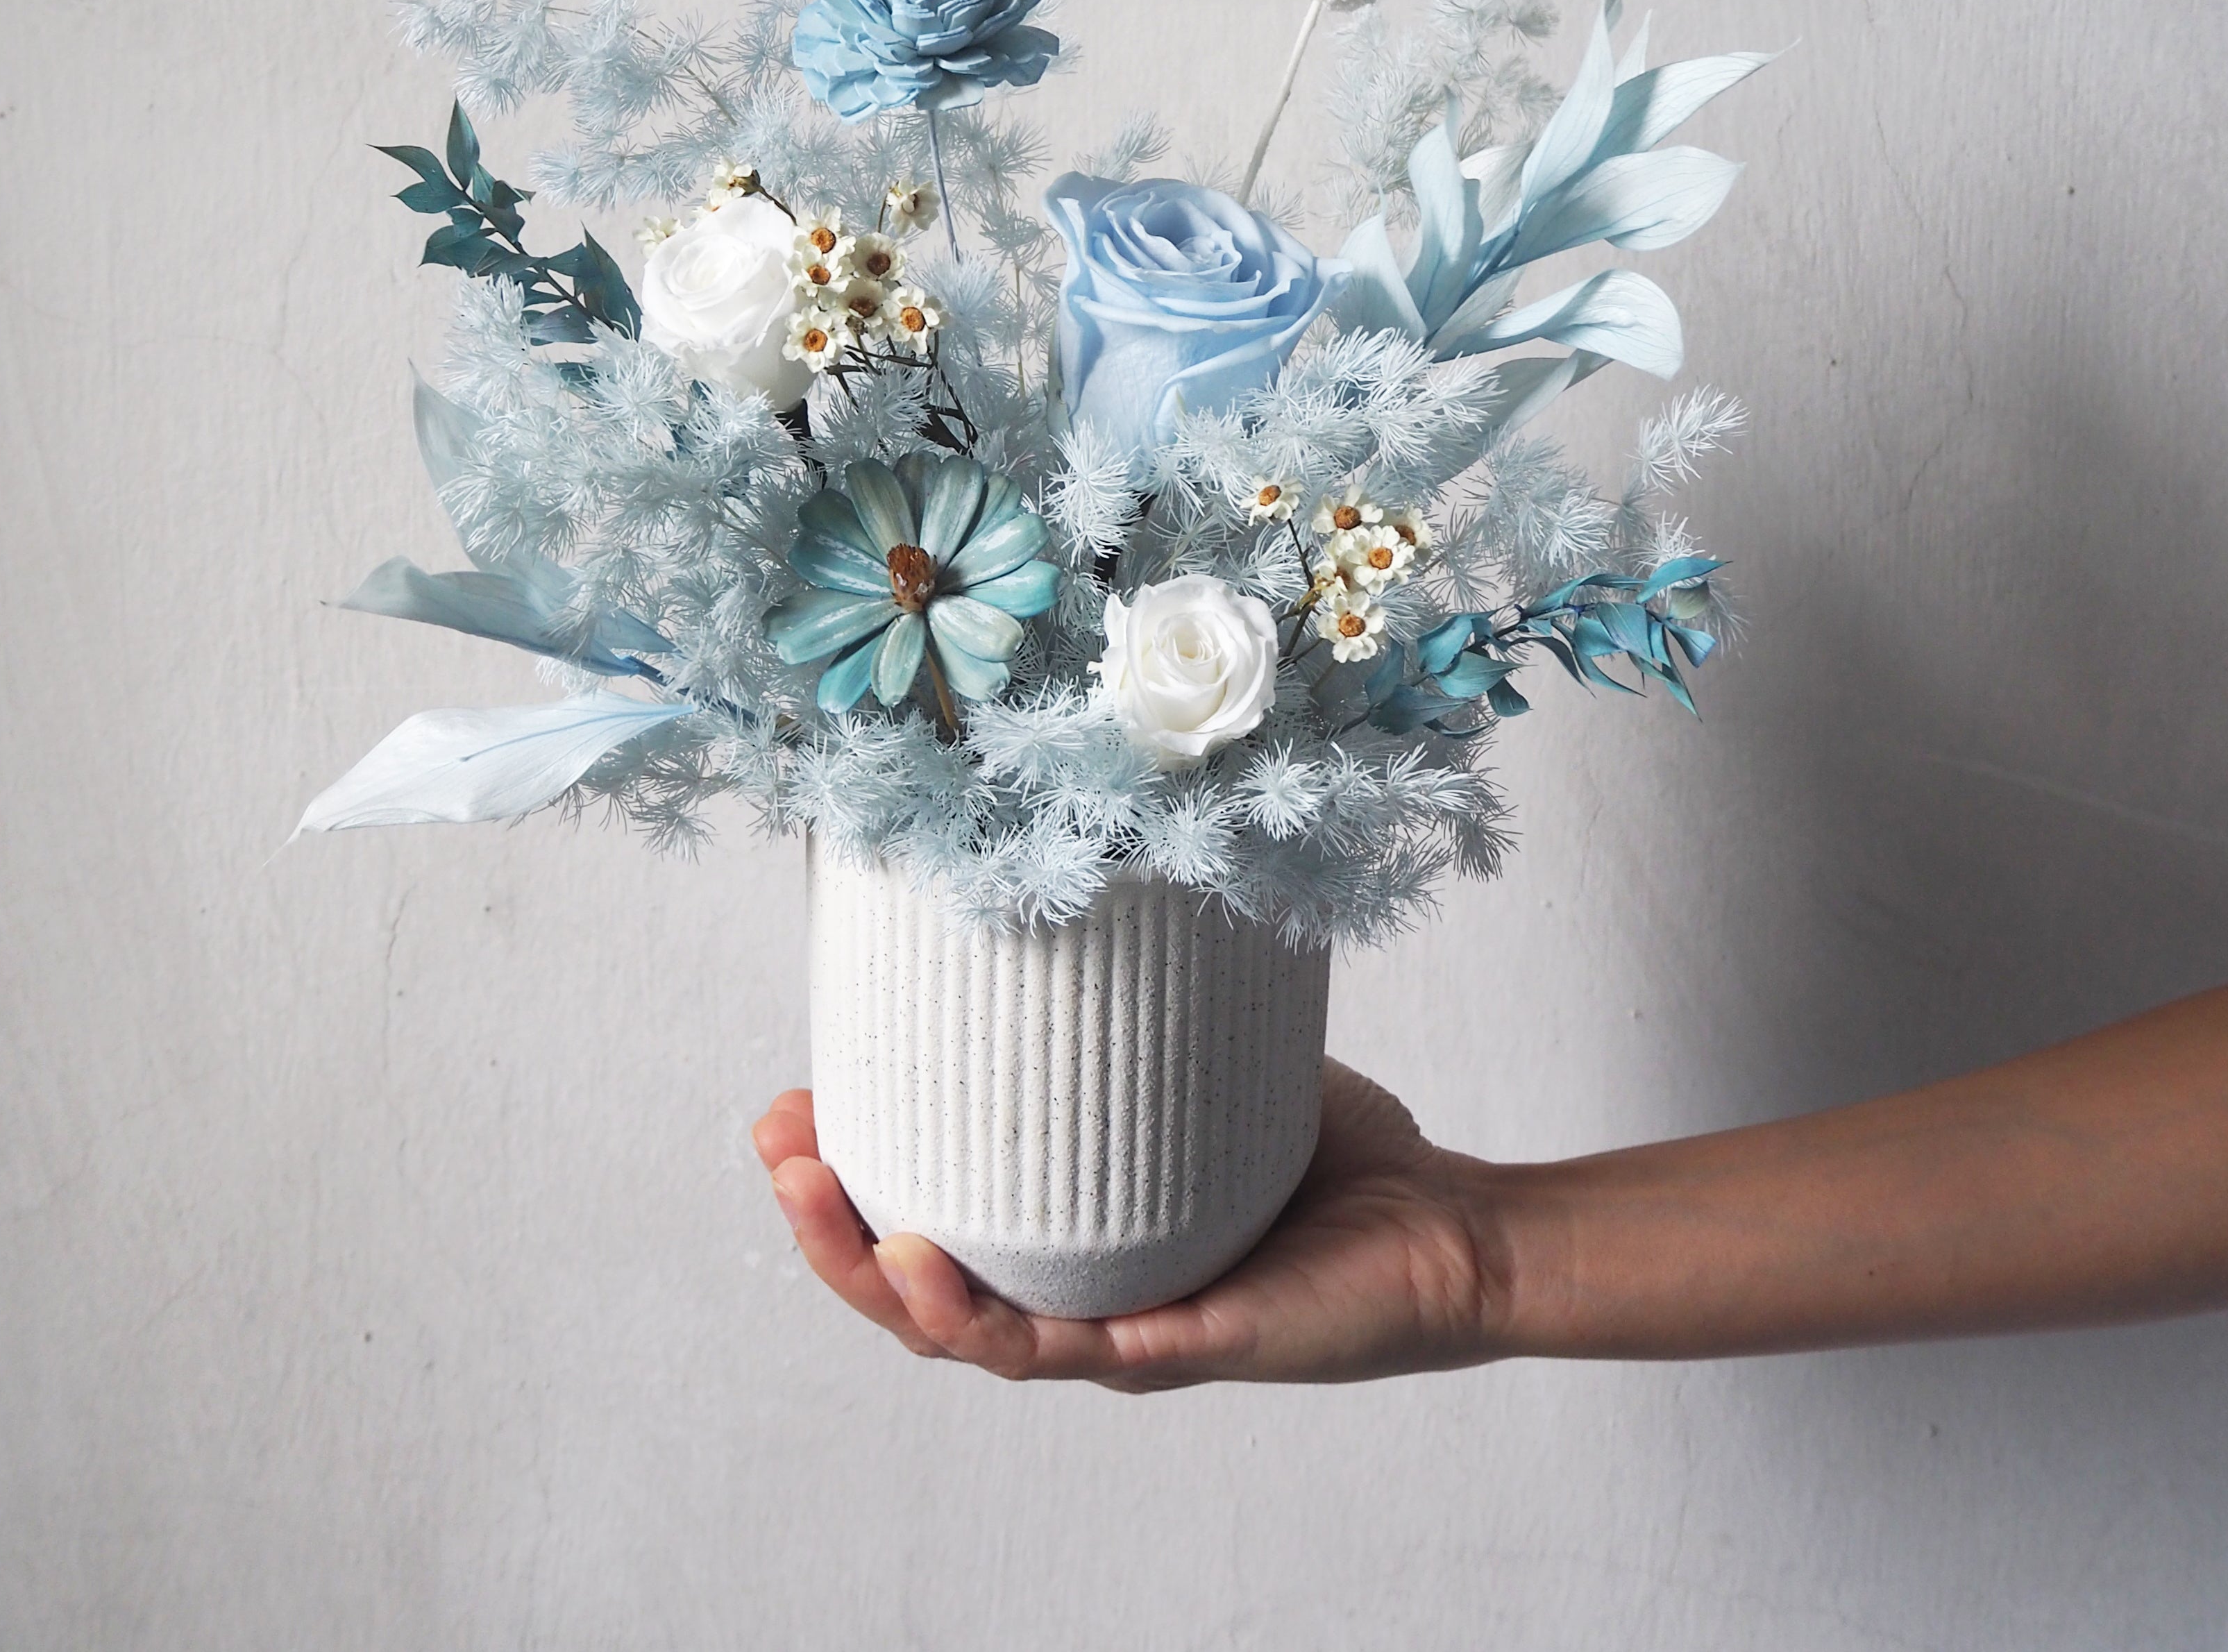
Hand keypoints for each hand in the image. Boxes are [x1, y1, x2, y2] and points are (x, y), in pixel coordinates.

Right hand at [752, 1060, 1503, 1387]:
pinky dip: (993, 1320)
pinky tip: (936, 1272)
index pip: (926, 1219)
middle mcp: (1079, 1298)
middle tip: (778, 1149)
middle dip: (829, 1229)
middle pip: (914, 1289)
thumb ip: (1142, 1004)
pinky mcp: (1186, 1347)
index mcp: (1069, 1241)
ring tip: (834, 1206)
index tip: (787, 1102)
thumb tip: (1080, 877)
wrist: (1449, 1229)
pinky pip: (1072, 1350)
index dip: (843, 1178)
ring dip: (882, 1278)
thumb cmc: (1333, 1156)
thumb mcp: (1207, 1063)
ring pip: (966, 1333)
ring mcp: (1124, 1335)